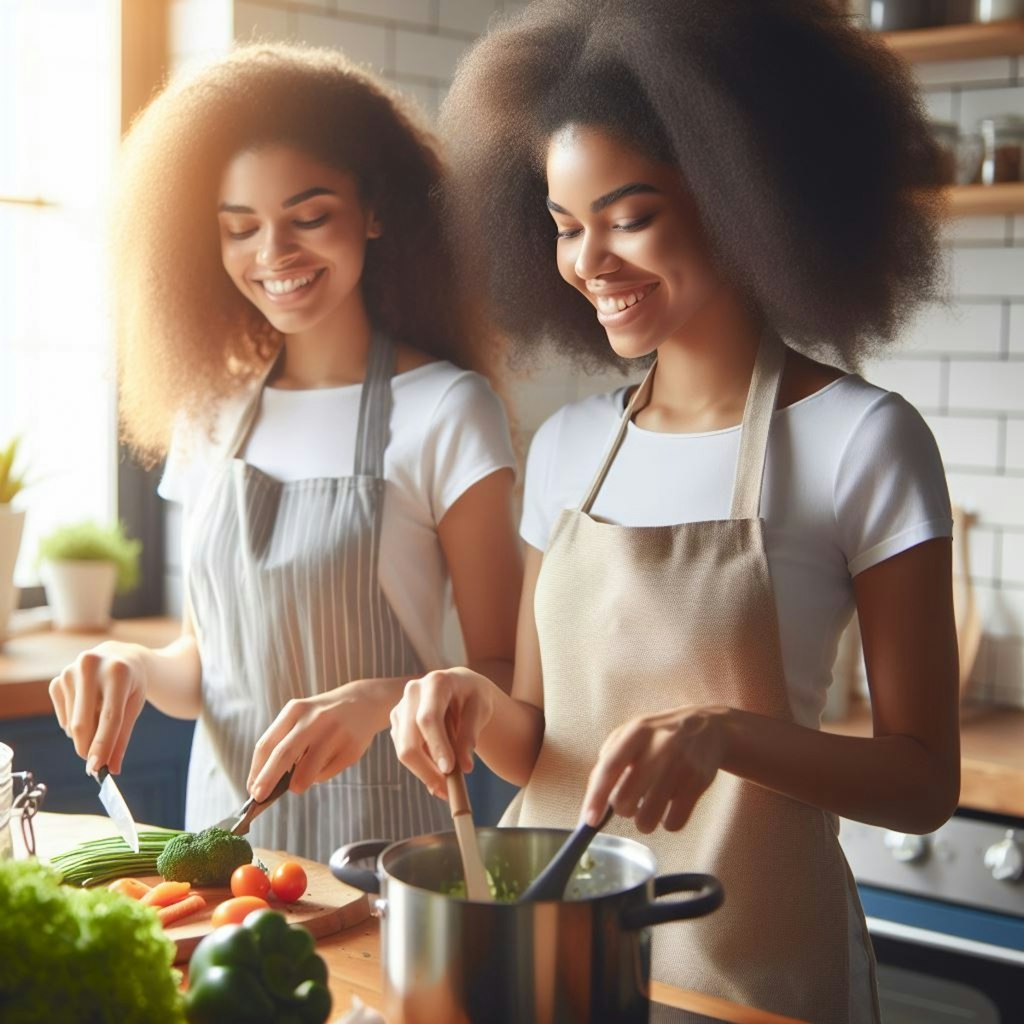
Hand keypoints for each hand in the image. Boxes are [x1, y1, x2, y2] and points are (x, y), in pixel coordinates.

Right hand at [48, 641, 148, 774]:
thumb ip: (123, 738)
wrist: (119, 657)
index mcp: (118, 672)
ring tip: (101, 719)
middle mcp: (90, 667)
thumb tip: (112, 769)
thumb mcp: (135, 705)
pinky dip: (75, 724)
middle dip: (88, 748)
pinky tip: (88, 709)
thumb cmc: (131, 684)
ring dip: (85, 736)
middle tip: (96, 764)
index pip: (109, 717)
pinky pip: (63, 719)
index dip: (102, 745)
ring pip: (72, 724)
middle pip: (84, 723)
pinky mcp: (57, 680)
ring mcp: (70, 672)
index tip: (96, 769)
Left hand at [248, 679, 392, 799]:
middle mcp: (314, 719)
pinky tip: (327, 762)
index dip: (256, 770)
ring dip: (298, 784)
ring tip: (300, 782)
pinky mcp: (351, 748)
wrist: (363, 702)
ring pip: (306, 772)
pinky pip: (327, 774)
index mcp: (296, 710)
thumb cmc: (322, 717)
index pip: (267, 744)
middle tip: (259, 798)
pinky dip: (320, 776)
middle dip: (268, 779)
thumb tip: (264, 782)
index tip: (252, 789)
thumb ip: (284, 742)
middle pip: (283, 754)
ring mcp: (335, 733)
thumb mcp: (301, 718)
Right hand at [390, 667, 495, 799]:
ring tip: (447, 787)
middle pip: (409, 740)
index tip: (449, 770)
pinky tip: (438, 773)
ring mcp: (401, 708)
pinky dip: (421, 767)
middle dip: (426, 769)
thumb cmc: (473, 696)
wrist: (460, 687)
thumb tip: (465, 767)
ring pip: (404, 750)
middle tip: (446, 791)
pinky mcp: (397, 723)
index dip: (436, 746)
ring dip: (424, 772)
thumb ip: (470, 735)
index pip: (428, 718)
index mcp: (436, 683)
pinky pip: (405, 752)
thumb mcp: (481, 709)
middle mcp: (412, 692)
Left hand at [581, 705, 727, 833]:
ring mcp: (681, 766)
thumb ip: (611, 756)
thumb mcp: (633, 732)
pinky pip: (674, 823)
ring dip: (644, 821)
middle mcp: (659, 747)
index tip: (590, 820)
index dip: (596, 796)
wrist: (709, 727)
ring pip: (648, 818)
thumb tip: (595, 795)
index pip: (609, 767)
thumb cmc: (660, 735)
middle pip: (626, 799)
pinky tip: (670, 806)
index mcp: (637, 732)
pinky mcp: (699, 783)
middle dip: (623, 809)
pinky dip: (668, 822)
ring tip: (649, 806)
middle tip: (630, 802)